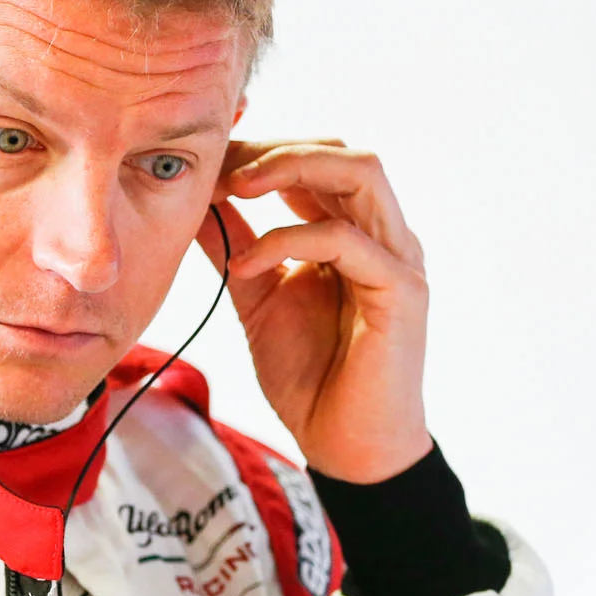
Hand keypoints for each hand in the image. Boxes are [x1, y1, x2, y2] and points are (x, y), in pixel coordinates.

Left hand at [196, 140, 432, 483]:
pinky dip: (288, 239)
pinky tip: (246, 265)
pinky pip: (346, 240)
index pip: (317, 161)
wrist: (346, 446)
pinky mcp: (400, 292)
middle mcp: (383, 234)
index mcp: (353, 230)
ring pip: (361, 173)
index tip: (206, 165)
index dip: (262, 151)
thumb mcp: (256, 295)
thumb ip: (234, 245)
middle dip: (274, 148)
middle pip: (341, 152)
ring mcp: (397, 258)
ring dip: (292, 167)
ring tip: (236, 188)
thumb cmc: (311, 374)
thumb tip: (195, 201)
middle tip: (218, 170)